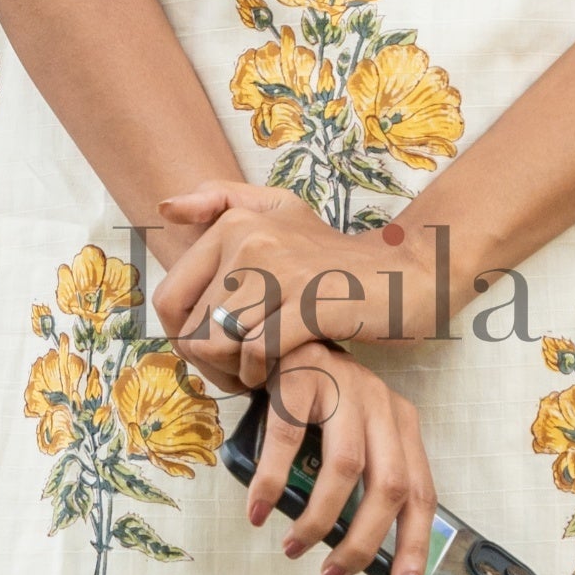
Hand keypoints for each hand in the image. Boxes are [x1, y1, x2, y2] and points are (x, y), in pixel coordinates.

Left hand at [154, 179, 426, 378]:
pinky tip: (278, 374)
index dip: (181, 338)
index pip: (170, 297)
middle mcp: (251, 241)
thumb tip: (166, 208)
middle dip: (211, 364)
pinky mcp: (309, 306)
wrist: (407, 273)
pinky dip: (260, 374)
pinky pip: (256, 352)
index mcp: (235, 224)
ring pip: (219, 344)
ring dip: (234, 373)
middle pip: (193, 329)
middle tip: (240, 372)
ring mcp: (281, 273)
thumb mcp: (281, 211)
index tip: (213, 353)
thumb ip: (223, 200)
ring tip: (258, 374)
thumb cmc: (335, 256)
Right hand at [244, 346, 437, 574]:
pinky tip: (258, 512)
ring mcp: (344, 391)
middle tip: (332, 574)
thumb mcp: (355, 436)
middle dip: (362, 543)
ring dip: (318, 520)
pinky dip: (272, 483)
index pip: (422, 494)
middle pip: (390, 487)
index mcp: (402, 426)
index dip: (415, 546)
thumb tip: (355, 550)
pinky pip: (288, 442)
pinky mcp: (300, 382)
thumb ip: (364, 480)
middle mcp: (382, 407)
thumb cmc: (319, 401)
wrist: (282, 336)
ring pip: (346, 469)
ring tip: (295, 548)